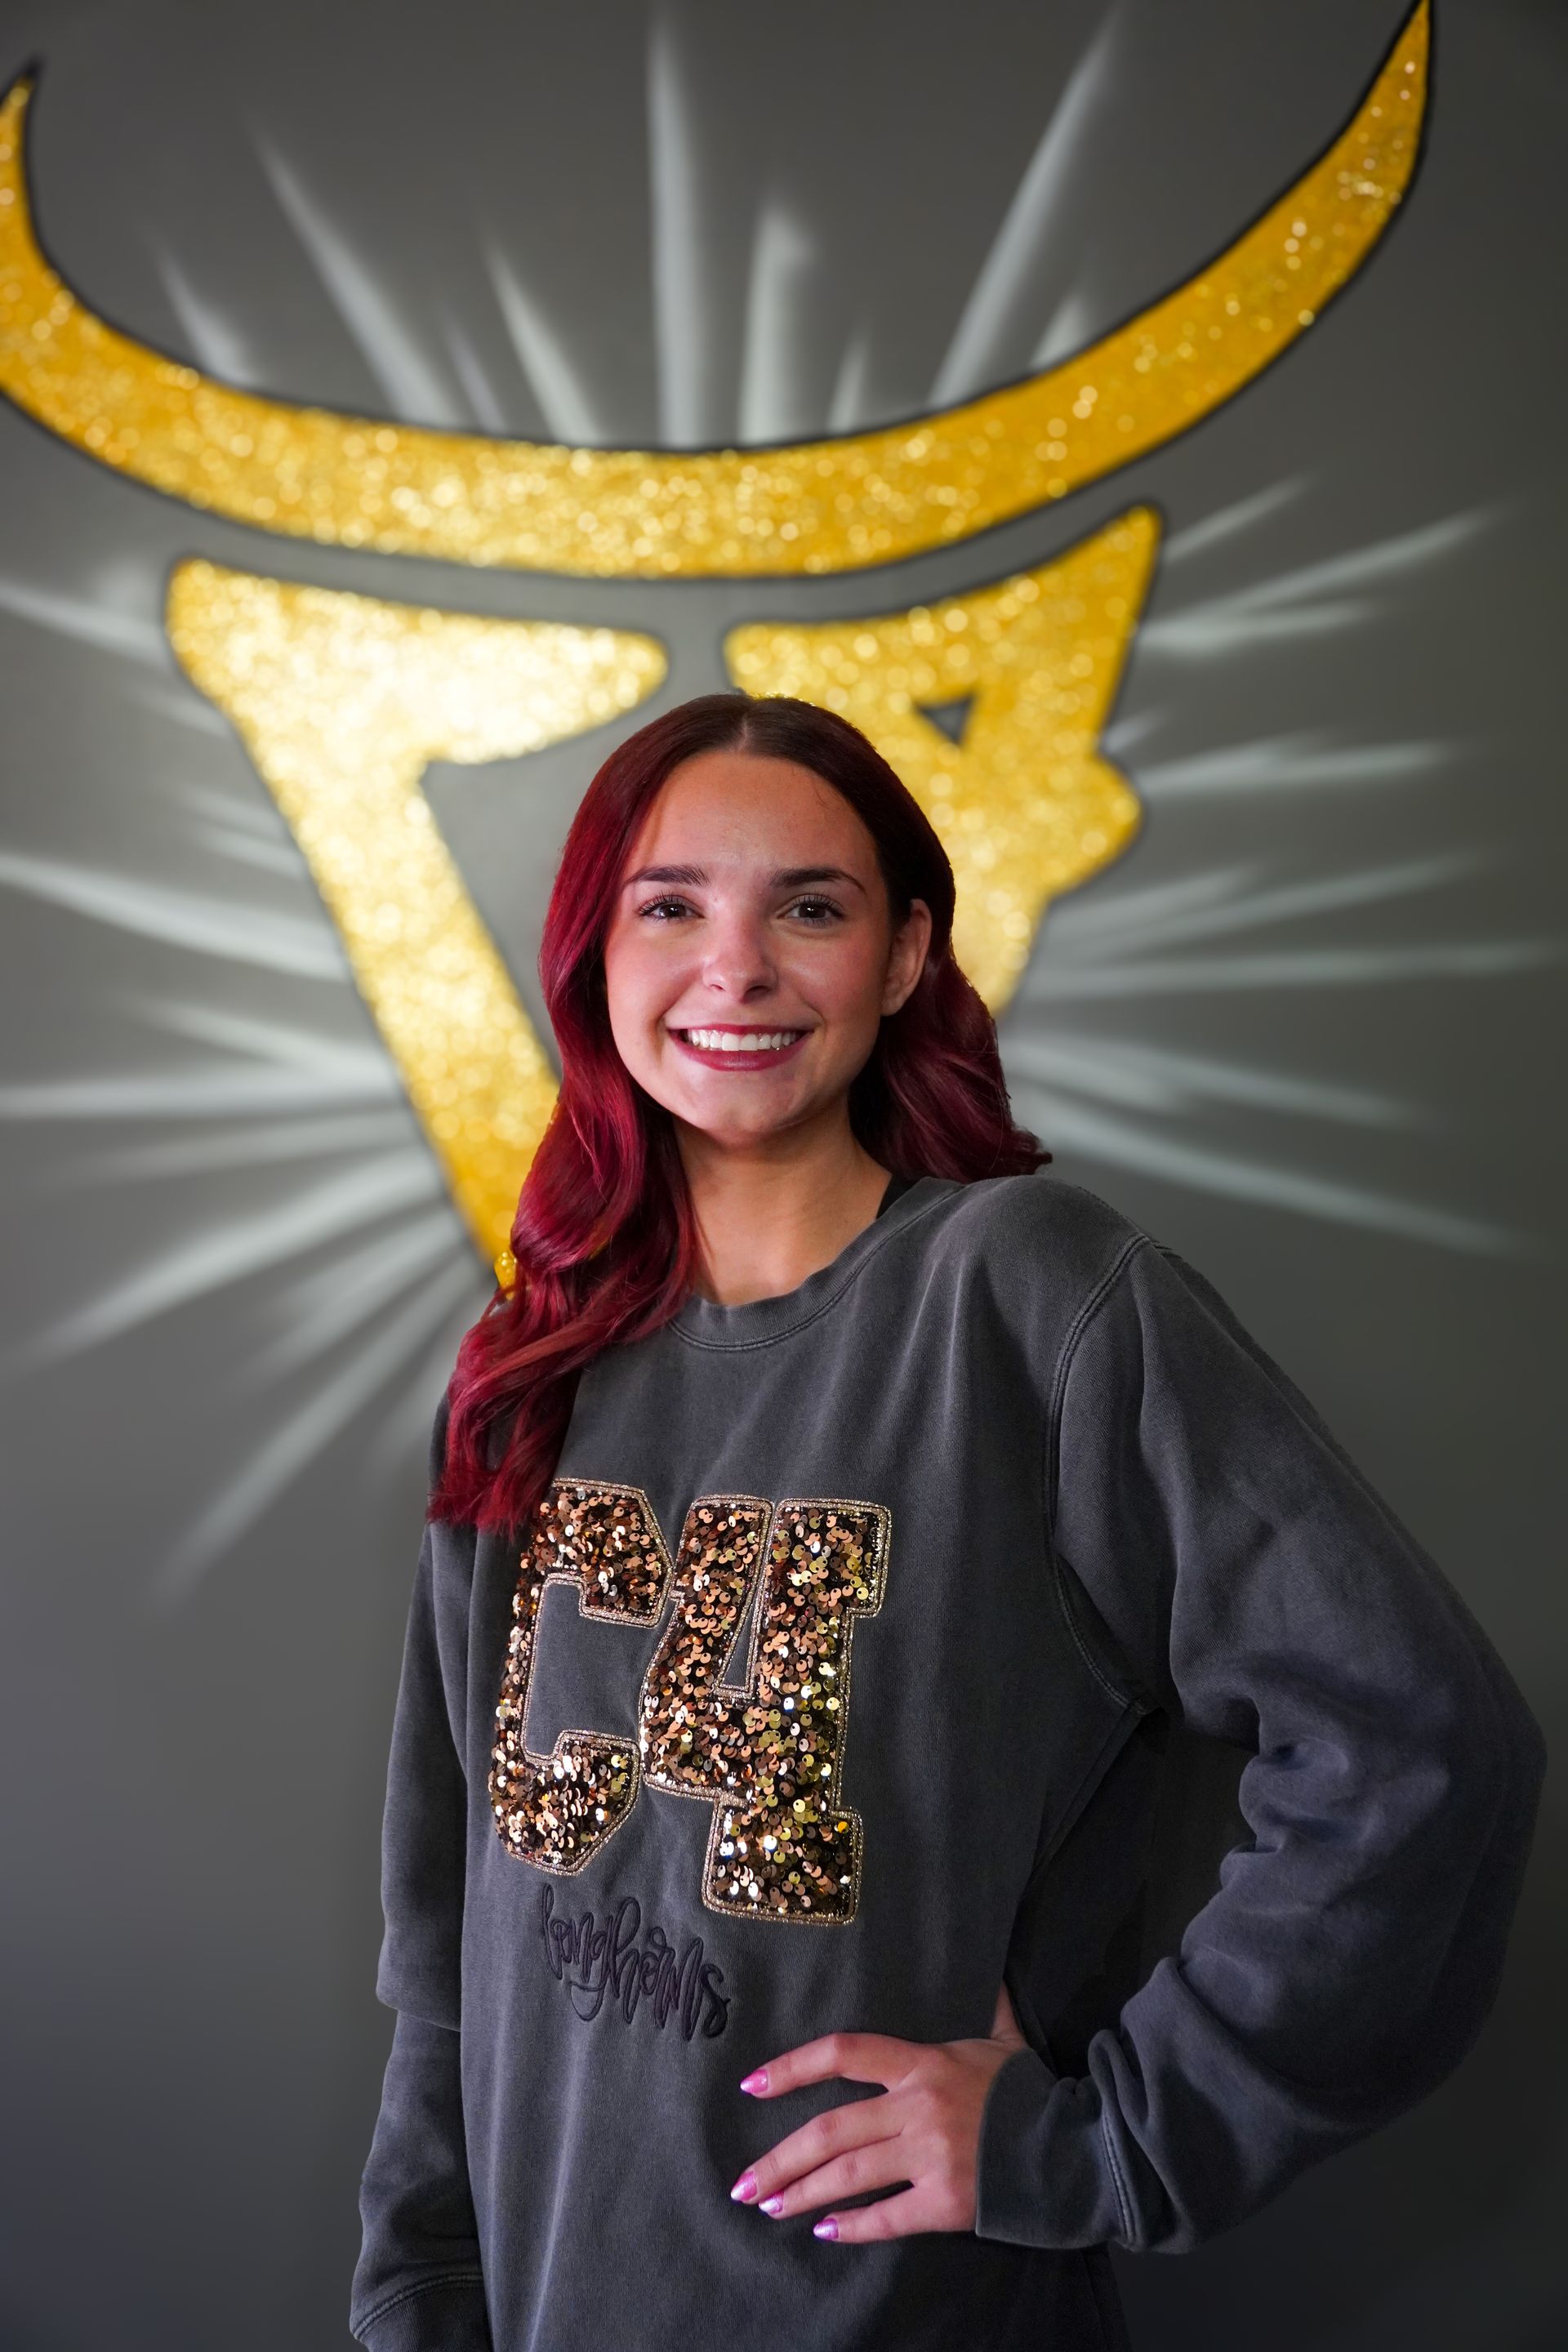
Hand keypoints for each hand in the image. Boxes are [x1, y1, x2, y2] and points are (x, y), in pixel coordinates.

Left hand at [728, 1979, 1029, 2242]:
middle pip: (831, 2130)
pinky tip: (823, 2232)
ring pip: (848, 2175)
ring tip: (769, 2207)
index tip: (752, 2084)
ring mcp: (930, 2156)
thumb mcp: (1003, 2040)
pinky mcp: (946, 2202)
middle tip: (742, 2183)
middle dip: (780, 2158)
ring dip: (801, 2193)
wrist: (1078, 2149)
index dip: (793, 2068)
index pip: (844, 2053)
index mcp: (923, 2063)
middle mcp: (918, 2107)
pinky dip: (851, 2228)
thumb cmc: (1033, 2093)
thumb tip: (990, 1965)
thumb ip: (987, 2004)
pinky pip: (886, 2217)